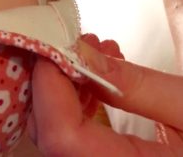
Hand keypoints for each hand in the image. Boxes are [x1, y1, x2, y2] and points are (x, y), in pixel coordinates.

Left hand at [28, 35, 182, 155]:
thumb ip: (134, 84)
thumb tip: (81, 52)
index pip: (63, 140)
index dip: (48, 89)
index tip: (52, 46)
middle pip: (52, 139)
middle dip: (55, 83)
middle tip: (79, 43)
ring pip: (60, 138)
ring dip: (69, 87)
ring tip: (99, 51)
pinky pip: (80, 138)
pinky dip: (83, 101)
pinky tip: (105, 75)